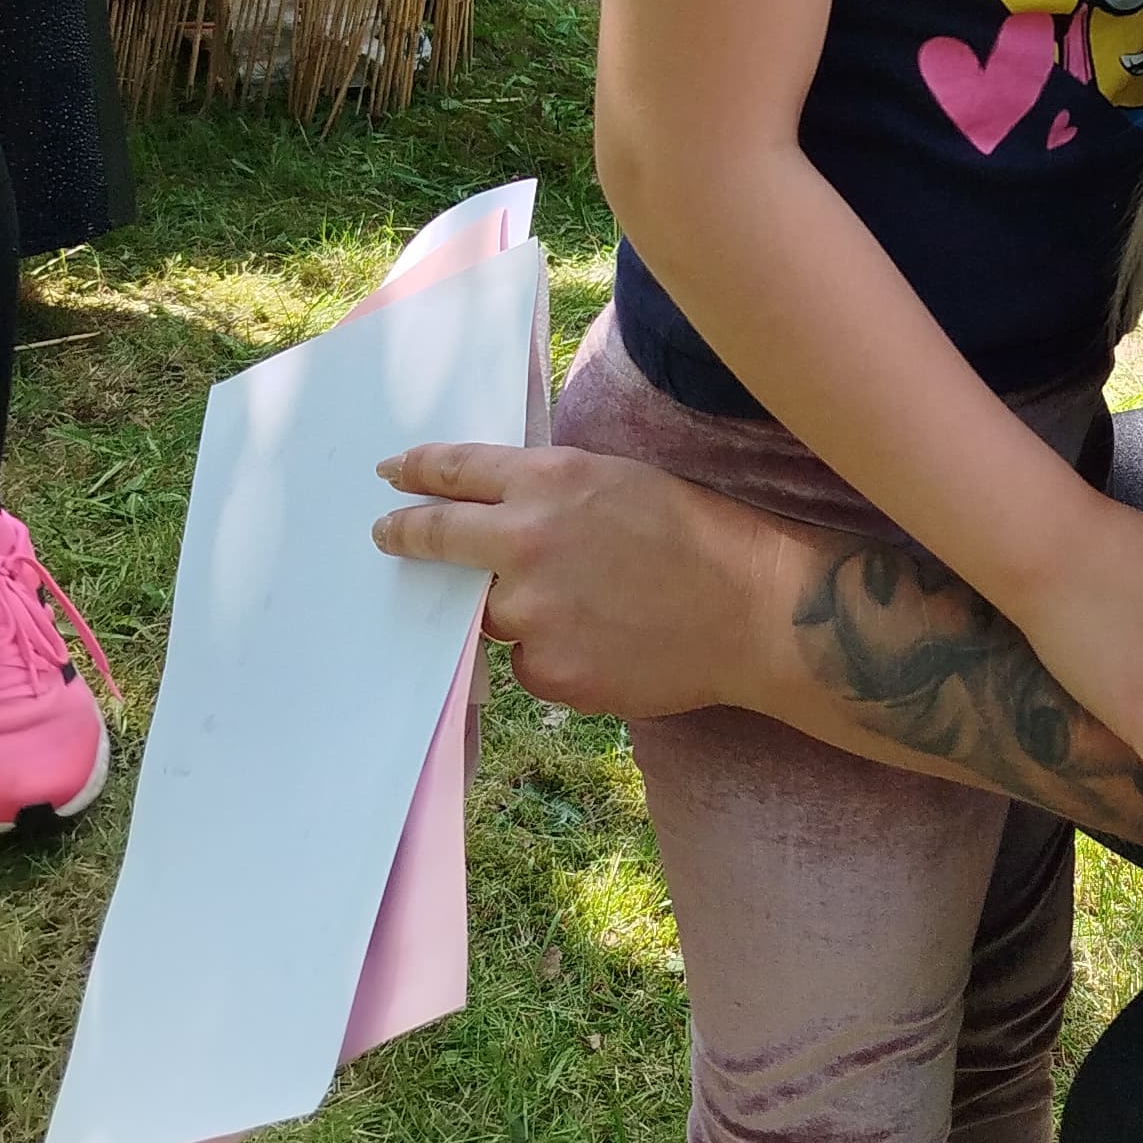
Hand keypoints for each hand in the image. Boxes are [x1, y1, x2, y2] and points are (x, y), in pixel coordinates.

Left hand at [372, 442, 759, 716]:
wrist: (754, 609)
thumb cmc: (699, 534)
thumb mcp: (619, 481)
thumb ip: (549, 493)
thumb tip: (498, 514)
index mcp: (548, 480)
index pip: (454, 471)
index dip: (415, 472)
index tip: (390, 476)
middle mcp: (526, 543)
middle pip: (439, 539)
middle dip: (405, 535)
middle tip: (387, 536)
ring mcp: (532, 614)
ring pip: (493, 614)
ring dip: (521, 608)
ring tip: (596, 606)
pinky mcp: (548, 671)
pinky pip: (529, 662)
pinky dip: (556, 654)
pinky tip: (612, 643)